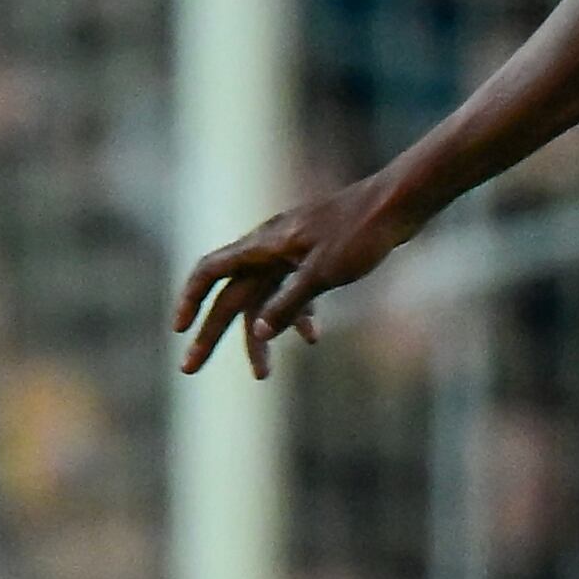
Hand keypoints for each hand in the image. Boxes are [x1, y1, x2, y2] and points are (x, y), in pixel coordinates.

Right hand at [174, 172, 431, 378]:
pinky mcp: (315, 255)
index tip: (179, 330)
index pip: (210, 271)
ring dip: (261, 334)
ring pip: (264, 298)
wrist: (399, 203)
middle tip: (190, 369)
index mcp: (263, 245)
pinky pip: (294, 290)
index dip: (190, 300)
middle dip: (212, 334)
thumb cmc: (361, 233)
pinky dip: (297, 314)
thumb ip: (289, 303)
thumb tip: (257, 332)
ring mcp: (292, 252)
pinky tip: (312, 338)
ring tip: (263, 375)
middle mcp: (270, 248)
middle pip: (232, 295)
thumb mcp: (324, 273)